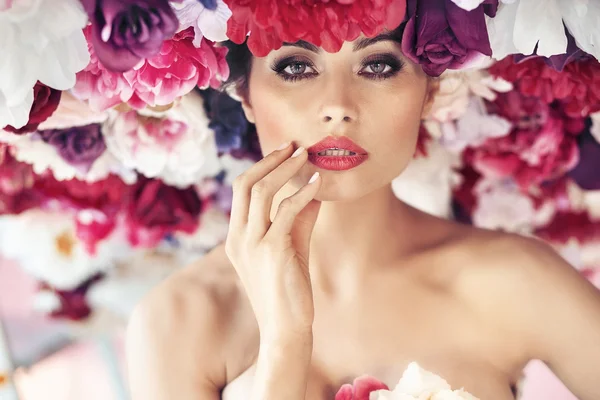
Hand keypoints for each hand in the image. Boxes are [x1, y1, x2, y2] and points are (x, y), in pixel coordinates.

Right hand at [225, 143, 321, 340]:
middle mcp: (239, 238)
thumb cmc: (288, 290)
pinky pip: (286, 211)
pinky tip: (318, 185)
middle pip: (246, 184)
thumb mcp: (291, 247)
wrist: (286, 329)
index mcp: (237, 237)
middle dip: (270, 160)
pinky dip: (303, 193)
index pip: (241, 190)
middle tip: (294, 145)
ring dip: (286, 169)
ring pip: (262, 192)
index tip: (284, 151)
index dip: (262, 166)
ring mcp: (252, 244)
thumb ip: (299, 218)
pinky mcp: (272, 251)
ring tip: (307, 156)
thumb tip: (314, 189)